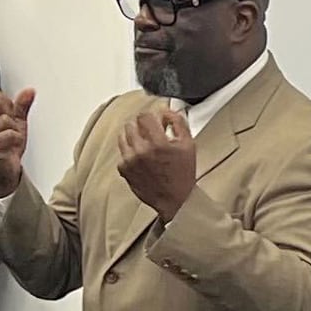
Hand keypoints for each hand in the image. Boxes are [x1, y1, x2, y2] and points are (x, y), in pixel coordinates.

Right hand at [0, 85, 34, 197]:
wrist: (5, 167)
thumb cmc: (7, 143)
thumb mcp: (16, 120)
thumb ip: (22, 105)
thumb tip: (30, 91)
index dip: (6, 102)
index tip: (8, 115)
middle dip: (10, 116)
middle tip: (10, 128)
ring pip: (5, 119)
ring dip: (15, 130)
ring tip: (11, 139)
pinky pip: (8, 134)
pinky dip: (16, 139)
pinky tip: (12, 145)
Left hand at [116, 98, 195, 218]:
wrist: (174, 200)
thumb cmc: (182, 175)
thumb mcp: (189, 145)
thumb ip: (179, 123)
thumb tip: (168, 111)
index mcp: (158, 143)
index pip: (145, 115)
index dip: (152, 114)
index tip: (156, 118)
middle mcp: (141, 151)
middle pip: (132, 123)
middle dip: (142, 123)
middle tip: (151, 129)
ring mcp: (130, 160)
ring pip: (123, 135)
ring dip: (133, 134)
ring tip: (144, 140)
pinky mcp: (123, 169)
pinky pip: (122, 151)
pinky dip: (130, 150)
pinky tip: (141, 155)